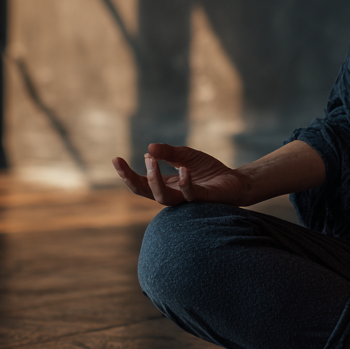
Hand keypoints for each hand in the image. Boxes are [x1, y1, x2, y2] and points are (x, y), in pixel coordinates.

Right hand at [112, 143, 250, 206]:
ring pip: (164, 198)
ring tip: (152, 161)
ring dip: (154, 180)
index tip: (115, 159)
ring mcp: (186, 199)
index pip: (141, 183)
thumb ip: (168, 152)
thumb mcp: (186, 155)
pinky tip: (184, 169)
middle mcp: (173, 194)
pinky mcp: (203, 200)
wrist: (234, 181)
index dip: (127, 174)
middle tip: (123, 164)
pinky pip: (190, 195)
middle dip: (132, 179)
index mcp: (166, 185)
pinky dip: (186, 183)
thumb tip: (149, 148)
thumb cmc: (208, 171)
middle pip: (146, 192)